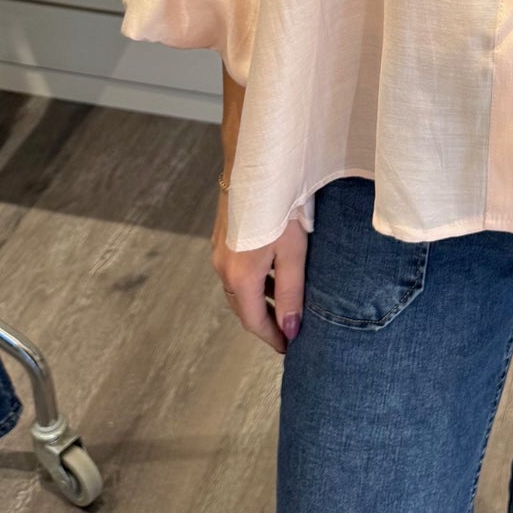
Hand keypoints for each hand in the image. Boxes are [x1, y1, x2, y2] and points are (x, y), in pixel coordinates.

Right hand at [213, 192, 308, 356]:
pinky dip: (253, 282)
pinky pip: (235, 272)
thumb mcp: (294, 252)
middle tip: (288, 332)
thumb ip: (291, 293)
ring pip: (238, 290)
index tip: (289, 349)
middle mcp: (223, 268)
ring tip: (284, 307)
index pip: (254, 321)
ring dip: (259, 302)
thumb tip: (290, 329)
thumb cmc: (280, 205)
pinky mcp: (221, 238)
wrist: (257, 164)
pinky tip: (272, 276)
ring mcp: (219, 252)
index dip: (272, 337)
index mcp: (241, 277)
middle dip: (264, 322)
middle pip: (243, 308)